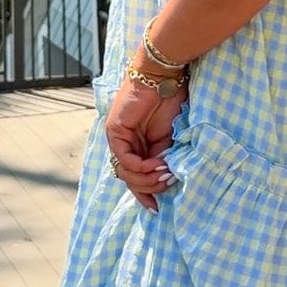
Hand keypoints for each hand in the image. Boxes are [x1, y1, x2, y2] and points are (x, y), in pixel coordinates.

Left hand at [104, 76, 187, 212]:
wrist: (165, 77)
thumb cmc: (171, 101)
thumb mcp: (170, 139)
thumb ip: (163, 159)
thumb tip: (165, 182)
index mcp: (137, 147)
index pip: (135, 179)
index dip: (145, 195)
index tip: (157, 209)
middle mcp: (124, 145)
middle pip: (130, 181)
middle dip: (150, 188)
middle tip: (169, 181)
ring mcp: (117, 139)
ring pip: (126, 174)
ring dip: (147, 179)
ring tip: (166, 173)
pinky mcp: (114, 132)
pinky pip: (125, 160)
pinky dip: (141, 167)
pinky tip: (157, 165)